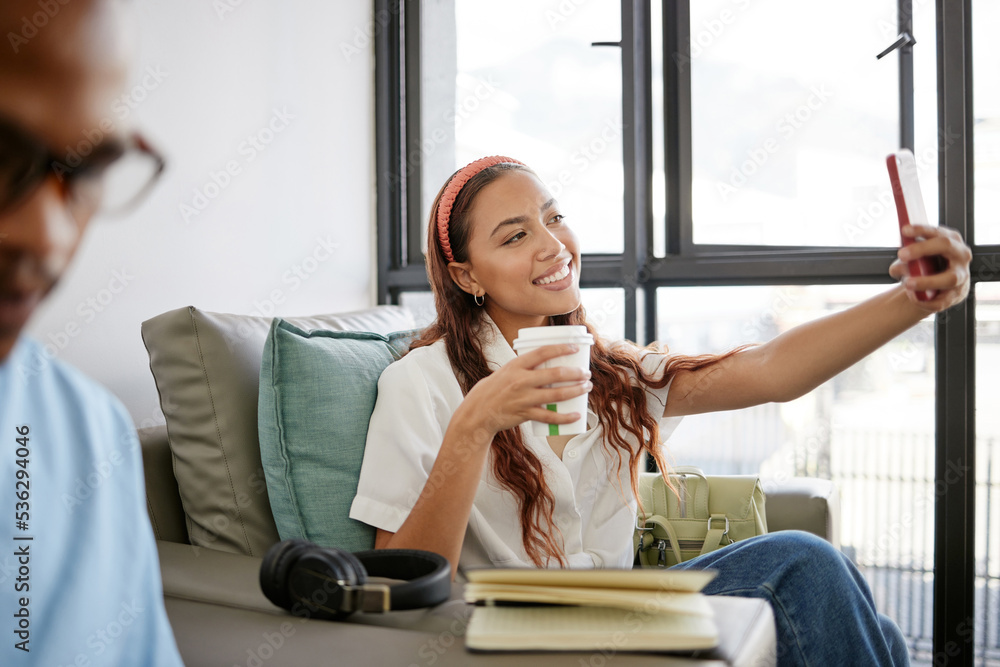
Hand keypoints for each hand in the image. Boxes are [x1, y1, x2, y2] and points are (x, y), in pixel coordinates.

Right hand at [456, 343, 591, 437]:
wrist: (478, 412)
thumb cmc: (493, 390)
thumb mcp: (506, 372)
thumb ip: (525, 368)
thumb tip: (549, 365)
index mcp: (515, 366)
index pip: (542, 352)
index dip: (561, 348)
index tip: (575, 348)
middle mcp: (520, 381)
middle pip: (554, 374)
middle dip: (575, 373)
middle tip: (585, 373)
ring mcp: (523, 398)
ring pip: (556, 395)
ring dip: (575, 391)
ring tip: (586, 388)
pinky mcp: (525, 414)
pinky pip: (549, 417)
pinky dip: (564, 417)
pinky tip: (575, 415)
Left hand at [889, 224, 970, 312]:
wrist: (936, 287)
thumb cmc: (925, 265)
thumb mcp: (915, 257)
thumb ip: (906, 259)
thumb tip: (900, 266)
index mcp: (950, 240)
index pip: (937, 231)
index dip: (921, 229)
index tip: (904, 230)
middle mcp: (960, 255)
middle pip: (945, 245)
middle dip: (922, 249)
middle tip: (901, 254)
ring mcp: (962, 276)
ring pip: (949, 278)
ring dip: (927, 281)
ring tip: (907, 283)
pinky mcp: (957, 295)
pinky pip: (942, 300)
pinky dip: (925, 300)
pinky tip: (913, 297)